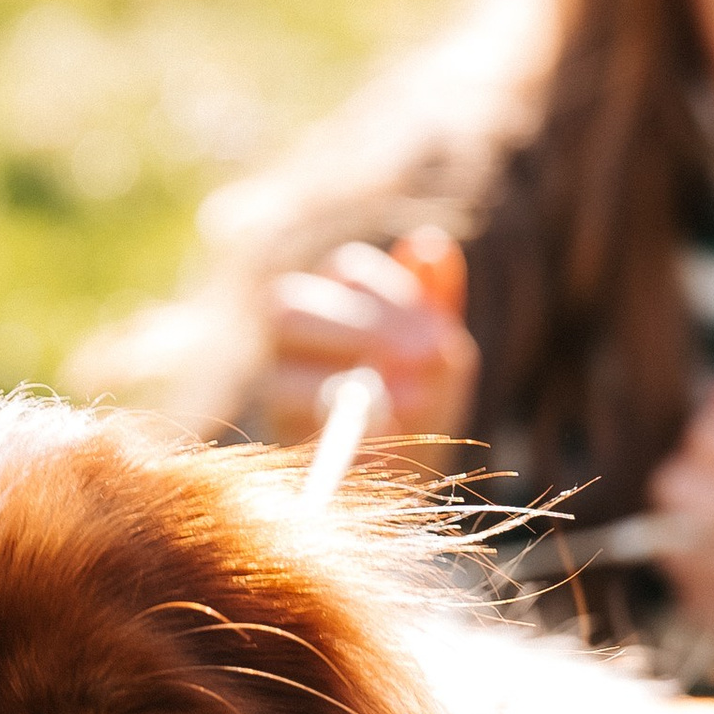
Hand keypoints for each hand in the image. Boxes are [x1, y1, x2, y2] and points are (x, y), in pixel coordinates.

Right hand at [262, 231, 477, 457]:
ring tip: (415, 400)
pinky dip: (338, 429)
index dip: (393, 296)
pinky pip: (289, 426)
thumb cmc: (422, 400)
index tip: (440, 336)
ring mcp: (273, 386)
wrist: (411, 469)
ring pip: (279, 372)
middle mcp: (288, 336)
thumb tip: (431, 243)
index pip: (347, 270)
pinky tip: (387, 430)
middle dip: (364, 331)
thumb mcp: (440, 349)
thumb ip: (435, 299)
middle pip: (291, 307)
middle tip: (428, 356)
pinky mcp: (276, 435)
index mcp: (330, 297)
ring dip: (346, 387)